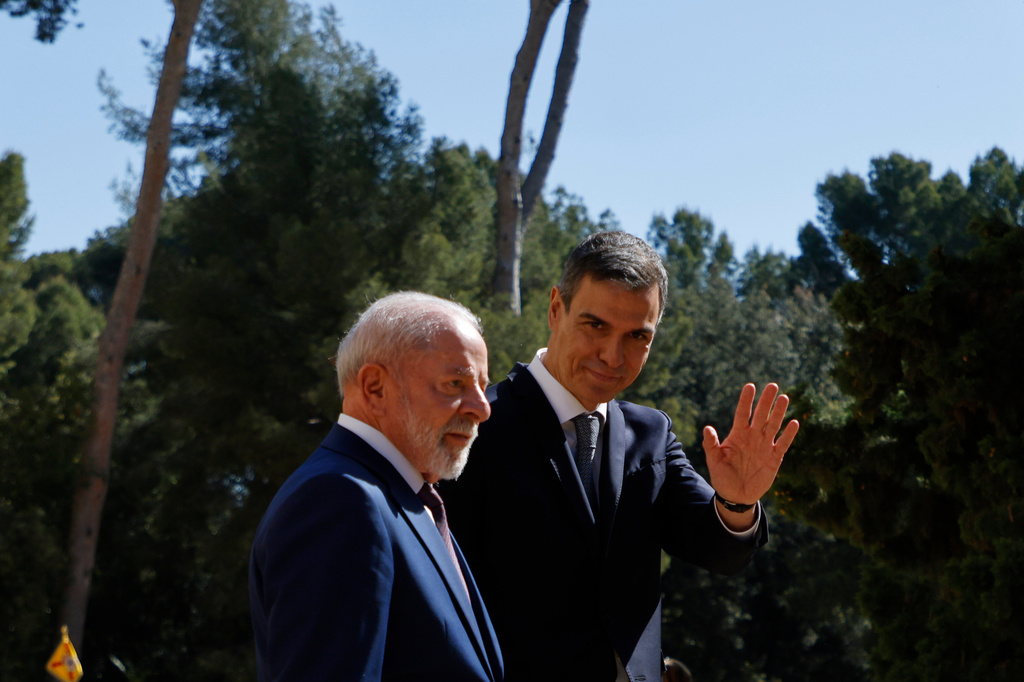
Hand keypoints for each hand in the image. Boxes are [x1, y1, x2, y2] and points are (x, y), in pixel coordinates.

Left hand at [703, 383, 798, 506]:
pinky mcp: (774, 458)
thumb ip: (711, 444)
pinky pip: (783, 444)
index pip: (743, 413)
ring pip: (773, 425)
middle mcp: (753, 437)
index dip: (746, 400)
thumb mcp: (714, 460)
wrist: (736, 495)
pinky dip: (788, 434)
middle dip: (766, 401)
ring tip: (784, 398)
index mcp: (738, 435)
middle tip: (772, 385)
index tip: (750, 386)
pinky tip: (794, 422)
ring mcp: (764, 446)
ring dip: (779, 412)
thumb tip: (707, 428)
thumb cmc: (723, 476)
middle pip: (761, 415)